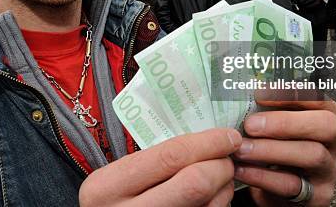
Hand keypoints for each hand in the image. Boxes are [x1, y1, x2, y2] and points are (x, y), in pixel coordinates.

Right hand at [79, 128, 241, 206]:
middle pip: (196, 184)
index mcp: (109, 186)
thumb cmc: (111, 200)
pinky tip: (212, 198)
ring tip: (218, 178)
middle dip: (220, 166)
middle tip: (226, 158)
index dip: (207, 143)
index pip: (170, 157)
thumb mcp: (115, 177)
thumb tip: (205, 140)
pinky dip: (219, 204)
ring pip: (210, 206)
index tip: (227, 136)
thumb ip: (150, 160)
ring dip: (224, 188)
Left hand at [233, 99, 335, 205]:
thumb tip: (242, 94)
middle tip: (251, 125)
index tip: (260, 93)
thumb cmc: (276, 149)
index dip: (291, 93)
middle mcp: (335, 143)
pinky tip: (241, 170)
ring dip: (271, 149)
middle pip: (327, 125)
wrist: (275, 188)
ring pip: (312, 155)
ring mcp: (329, 171)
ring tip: (241, 148)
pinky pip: (292, 184)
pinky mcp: (318, 196)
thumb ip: (268, 111)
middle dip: (286, 122)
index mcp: (327, 118)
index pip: (320, 98)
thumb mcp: (276, 128)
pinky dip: (262, 176)